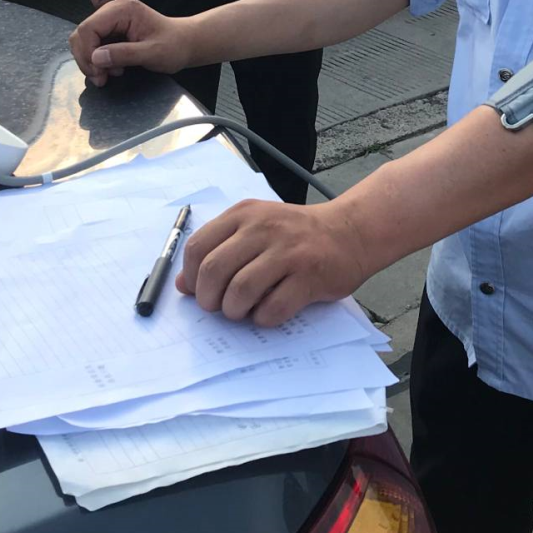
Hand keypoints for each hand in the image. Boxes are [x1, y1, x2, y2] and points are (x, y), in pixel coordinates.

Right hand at [68, 0, 194, 86]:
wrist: (185, 44)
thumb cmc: (174, 46)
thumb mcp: (152, 53)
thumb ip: (124, 54)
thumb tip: (96, 57)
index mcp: (122, 10)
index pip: (89, 28)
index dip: (87, 52)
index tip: (99, 72)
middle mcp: (112, 10)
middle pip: (82, 34)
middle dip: (87, 59)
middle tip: (101, 78)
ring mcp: (110, 20)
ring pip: (84, 41)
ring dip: (90, 61)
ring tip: (107, 75)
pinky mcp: (111, 31)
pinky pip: (93, 45)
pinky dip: (97, 61)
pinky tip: (112, 70)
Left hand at [177, 199, 372, 325]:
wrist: (349, 232)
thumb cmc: (296, 235)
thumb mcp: (254, 228)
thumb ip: (219, 250)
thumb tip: (182, 284)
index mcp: (245, 214)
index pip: (198, 247)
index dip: (192, 277)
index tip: (201, 290)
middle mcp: (264, 228)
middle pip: (214, 271)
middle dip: (209, 299)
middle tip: (219, 307)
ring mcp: (288, 252)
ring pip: (240, 292)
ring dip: (234, 311)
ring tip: (242, 311)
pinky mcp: (309, 277)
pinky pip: (272, 309)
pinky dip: (263, 318)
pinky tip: (268, 312)